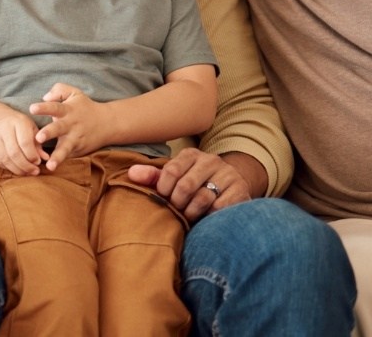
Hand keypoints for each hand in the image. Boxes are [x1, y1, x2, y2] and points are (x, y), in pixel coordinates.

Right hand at [0, 112, 43, 176]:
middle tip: (34, 171)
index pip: (25, 142)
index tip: (38, 162)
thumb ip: (39, 144)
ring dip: (17, 169)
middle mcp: (3, 127)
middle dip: (26, 165)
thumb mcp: (32, 130)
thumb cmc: (21, 126)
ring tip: (27, 172)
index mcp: (18, 121)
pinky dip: (8, 168)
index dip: (32, 155)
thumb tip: (45, 158)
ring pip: (5, 159)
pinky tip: (16, 168)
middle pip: (14, 153)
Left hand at [31, 83, 108, 169]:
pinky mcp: (77, 150)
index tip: (32, 108)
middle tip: (38, 138)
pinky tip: (52, 169)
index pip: (54, 107)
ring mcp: (75, 139)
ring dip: (58, 157)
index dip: (44, 108)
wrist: (108, 123)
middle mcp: (70, 125)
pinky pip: (68, 157)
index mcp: (68, 110)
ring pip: (65, 148)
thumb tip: (45, 97)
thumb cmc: (85, 107)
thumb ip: (59, 90)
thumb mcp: (74, 93)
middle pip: (58, 129)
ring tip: (50, 165)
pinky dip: (61, 163)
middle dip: (49, 133)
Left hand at [126, 148, 251, 221]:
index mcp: (191, 155)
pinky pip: (218, 208)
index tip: (165, 197)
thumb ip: (153, 176)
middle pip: (185, 186)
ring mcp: (228, 175)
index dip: (163, 189)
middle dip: (177, 203)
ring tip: (189, 215)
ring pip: (202, 198)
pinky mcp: (240, 191)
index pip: (170, 170)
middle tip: (177, 210)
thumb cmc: (195, 184)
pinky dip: (208, 217)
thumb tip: (131, 173)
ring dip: (191, 213)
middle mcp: (211, 161)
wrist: (231, 187)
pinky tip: (206, 217)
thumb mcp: (174, 178)